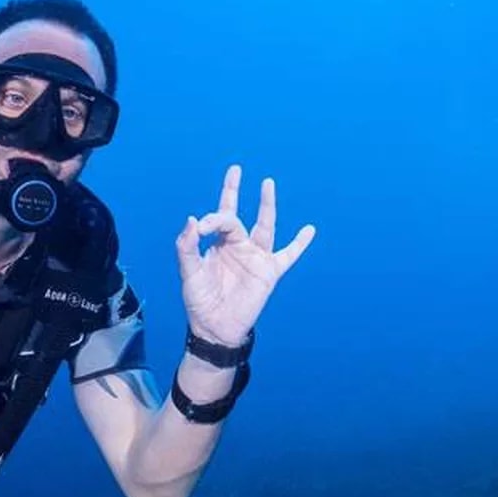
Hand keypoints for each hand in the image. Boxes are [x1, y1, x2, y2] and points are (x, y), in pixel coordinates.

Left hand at [175, 165, 314, 346]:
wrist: (215, 327)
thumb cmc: (200, 300)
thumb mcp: (189, 272)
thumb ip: (187, 246)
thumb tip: (192, 219)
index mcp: (216, 244)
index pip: (217, 220)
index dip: (211, 218)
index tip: (201, 227)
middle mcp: (237, 245)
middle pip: (237, 214)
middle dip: (233, 191)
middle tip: (235, 169)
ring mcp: (255, 257)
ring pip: (264, 226)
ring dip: (266, 205)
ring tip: (267, 183)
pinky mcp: (269, 272)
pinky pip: (288, 255)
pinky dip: (299, 243)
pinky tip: (310, 229)